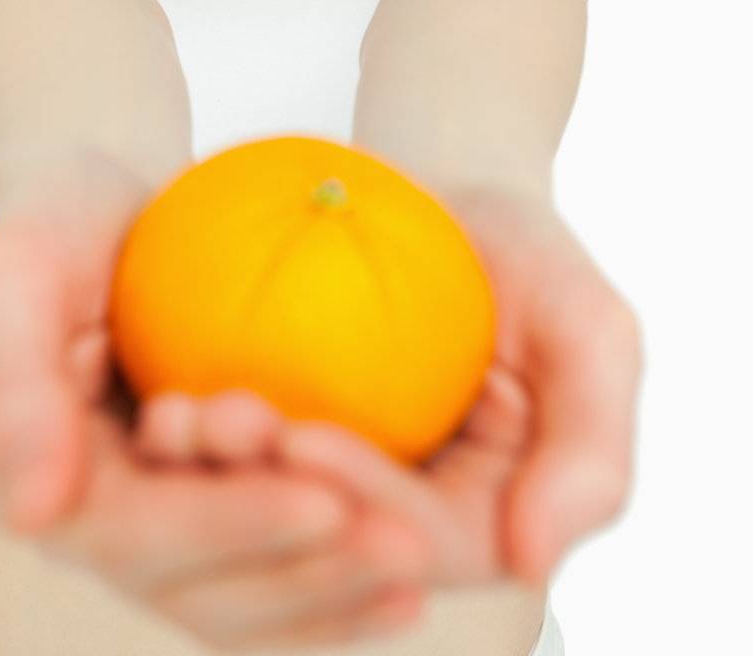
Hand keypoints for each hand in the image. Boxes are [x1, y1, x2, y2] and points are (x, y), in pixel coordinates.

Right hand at [0, 148, 464, 648]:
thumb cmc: (55, 224)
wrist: (98, 206)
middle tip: (406, 549)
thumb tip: (33, 515)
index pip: (139, 534)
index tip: (325, 503)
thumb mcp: (16, 278)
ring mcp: (154, 530)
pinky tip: (407, 587)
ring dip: (331, 594)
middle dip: (306, 574)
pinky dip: (333, 585)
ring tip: (415, 570)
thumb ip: (13, 390)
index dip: (231, 524)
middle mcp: (95, 532)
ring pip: (244, 601)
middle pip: (203, 590)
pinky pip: (271, 569)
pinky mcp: (206, 512)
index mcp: (39, 489)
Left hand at [190, 181, 641, 592]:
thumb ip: (590, 448)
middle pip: (327, 541)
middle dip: (269, 497)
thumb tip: (533, 561)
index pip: (418, 539)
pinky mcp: (272, 442)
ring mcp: (327, 485)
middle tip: (217, 425)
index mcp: (478, 523)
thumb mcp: (587, 328)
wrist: (443, 191)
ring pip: (264, 516)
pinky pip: (227, 464)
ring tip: (178, 419)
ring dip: (215, 480)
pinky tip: (162, 403)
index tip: (299, 435)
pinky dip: (194, 444)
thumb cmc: (523, 254)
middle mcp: (394, 523)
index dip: (359, 499)